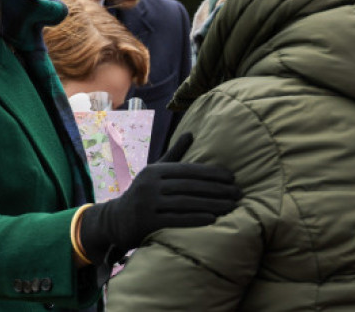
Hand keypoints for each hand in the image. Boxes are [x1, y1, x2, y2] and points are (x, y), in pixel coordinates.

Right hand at [79, 133, 240, 264]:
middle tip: (239, 193)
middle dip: (217, 190)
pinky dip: (196, 219)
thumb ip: (174, 154)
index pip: (189, 170)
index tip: (232, 177)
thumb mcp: (156, 171)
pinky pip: (176, 220)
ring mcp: (148, 203)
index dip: (212, 173)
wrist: (116, 220)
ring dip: (212, 205)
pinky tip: (213, 219)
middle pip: (190, 186)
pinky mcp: (147, 222)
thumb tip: (191, 133)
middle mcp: (150, 184)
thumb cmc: (144, 193)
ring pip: (186, 202)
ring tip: (232, 206)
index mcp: (155, 170)